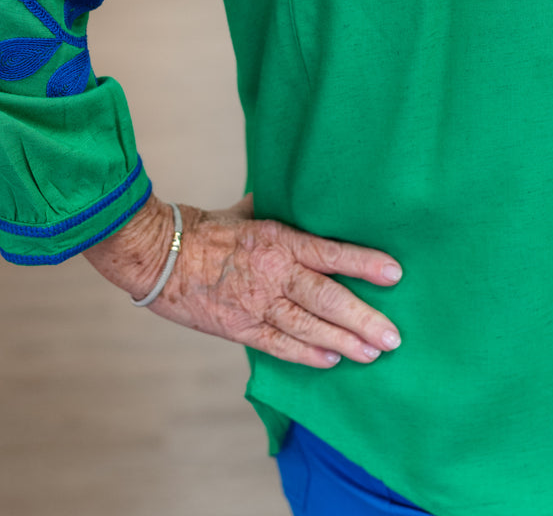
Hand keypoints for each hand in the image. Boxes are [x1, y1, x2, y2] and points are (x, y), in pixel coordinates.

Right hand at [84, 194, 402, 368]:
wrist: (157, 255)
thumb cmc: (199, 229)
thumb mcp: (242, 212)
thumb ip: (270, 208)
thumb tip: (289, 191)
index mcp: (276, 239)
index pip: (329, 252)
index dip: (363, 263)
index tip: (395, 274)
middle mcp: (272, 273)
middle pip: (327, 299)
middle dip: (363, 318)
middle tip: (394, 336)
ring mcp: (256, 304)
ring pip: (309, 327)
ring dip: (344, 341)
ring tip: (373, 353)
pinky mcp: (239, 328)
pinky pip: (280, 345)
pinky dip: (306, 355)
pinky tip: (330, 360)